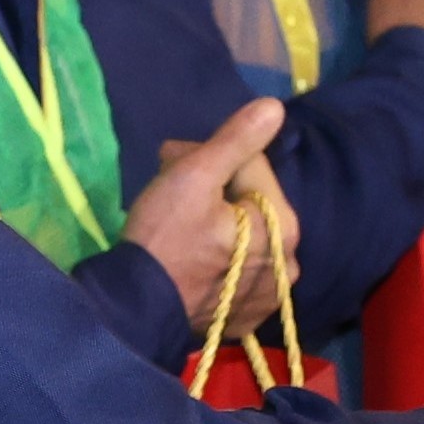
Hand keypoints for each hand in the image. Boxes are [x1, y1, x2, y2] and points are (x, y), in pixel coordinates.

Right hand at [126, 98, 298, 339]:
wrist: (134, 310)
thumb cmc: (164, 237)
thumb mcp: (194, 176)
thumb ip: (235, 140)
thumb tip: (274, 108)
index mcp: (283, 225)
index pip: (251, 165)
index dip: (208, 156)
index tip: (171, 161)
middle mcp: (288, 262)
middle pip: (250, 202)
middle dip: (214, 187)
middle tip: (170, 188)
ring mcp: (270, 294)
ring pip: (245, 235)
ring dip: (217, 221)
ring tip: (179, 224)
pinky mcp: (249, 316)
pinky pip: (239, 269)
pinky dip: (220, 258)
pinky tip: (191, 258)